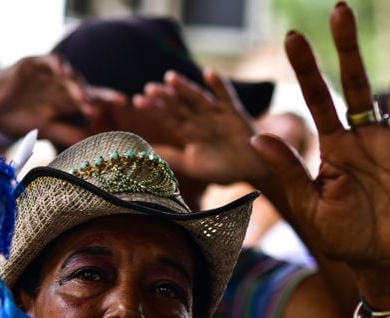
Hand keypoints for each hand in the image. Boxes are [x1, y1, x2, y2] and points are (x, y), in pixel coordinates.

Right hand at [0, 54, 125, 146]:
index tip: (125, 110)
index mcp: (64, 102)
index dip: (107, 103)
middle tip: (121, 101)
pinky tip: (65, 74)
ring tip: (85, 100)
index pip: (91, 101)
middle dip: (104, 94)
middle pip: (87, 88)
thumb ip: (67, 134)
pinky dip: (59, 66)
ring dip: (80, 87)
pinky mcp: (33, 64)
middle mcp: (60, 86)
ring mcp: (48, 74)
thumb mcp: (44, 130)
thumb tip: (91, 144)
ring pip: (71, 76)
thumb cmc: (12, 119)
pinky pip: (51, 61)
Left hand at [133, 70, 268, 184]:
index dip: (154, 110)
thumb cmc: (222, 169)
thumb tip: (145, 152)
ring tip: (170, 78)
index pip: (168, 118)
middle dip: (165, 97)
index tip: (138, 101)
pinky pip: (226, 96)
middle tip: (150, 88)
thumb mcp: (192, 165)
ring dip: (185, 87)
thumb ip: (172, 157)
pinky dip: (219, 85)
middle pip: (179, 105)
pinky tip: (209, 73)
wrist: (251, 172)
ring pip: (198, 98)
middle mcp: (199, 119)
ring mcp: (216, 114)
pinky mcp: (234, 112)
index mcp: (188, 131)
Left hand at [251, 4, 389, 268]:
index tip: (292, 38)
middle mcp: (362, 136)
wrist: (375, 260)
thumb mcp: (307, 202)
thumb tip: (255, 137)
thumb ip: (287, 169)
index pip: (317, 99)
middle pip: (354, 85)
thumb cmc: (339, 234)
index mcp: (332, 145)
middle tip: (341, 12)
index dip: (306, 70)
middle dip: (348, 50)